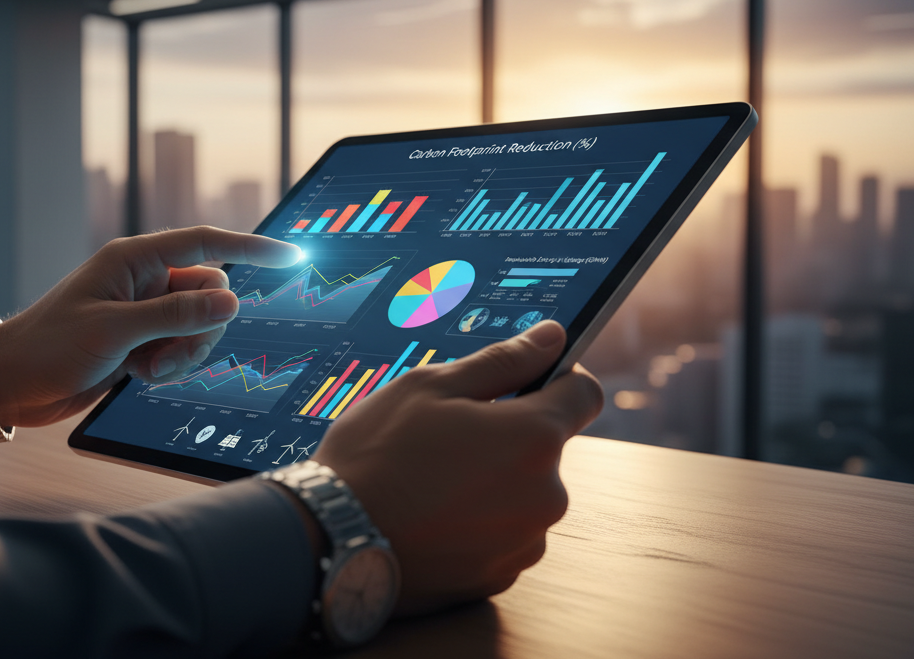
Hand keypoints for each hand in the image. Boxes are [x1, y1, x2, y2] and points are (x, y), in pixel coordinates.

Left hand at [0, 227, 299, 433]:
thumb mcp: (115, 332)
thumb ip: (176, 316)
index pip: (206, 243)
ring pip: (200, 325)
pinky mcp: (142, 338)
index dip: (252, 248)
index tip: (291, 256)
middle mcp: (144, 280)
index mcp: (134, 260)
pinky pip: (182, 347)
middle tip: (167, 357)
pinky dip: (170, 366)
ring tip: (147, 371)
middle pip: (210, 294)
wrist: (12, 384)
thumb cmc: (50, 347)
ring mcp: (144, 310)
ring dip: (184, 354)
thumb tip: (231, 300)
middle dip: (200, 331)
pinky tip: (138, 376)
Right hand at [313, 320, 602, 614]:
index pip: (584, 394)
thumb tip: (553, 337)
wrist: (329, 540)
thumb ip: (502, 361)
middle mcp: (546, 495)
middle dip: (511, 435)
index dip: (559, 378)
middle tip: (448, 434)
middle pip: (547, 449)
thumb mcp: (430, 387)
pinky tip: (430, 515)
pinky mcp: (499, 577)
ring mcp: (524, 542)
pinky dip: (477, 523)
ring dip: (495, 482)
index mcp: (535, 437)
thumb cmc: (375, 454)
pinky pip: (503, 536)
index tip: (528, 378)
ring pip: (524, 495)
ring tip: (431, 481)